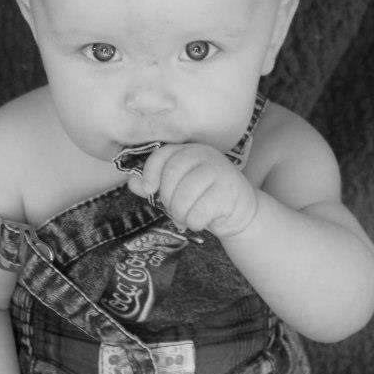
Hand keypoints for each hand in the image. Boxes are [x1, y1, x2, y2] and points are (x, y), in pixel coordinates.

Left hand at [128, 143, 257, 238]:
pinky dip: (195, 222)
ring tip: (187, 218)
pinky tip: (201, 222)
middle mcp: (205, 155)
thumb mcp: (178, 189)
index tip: (151, 190)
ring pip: (184, 196)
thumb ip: (155, 185)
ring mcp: (219, 171)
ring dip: (181, 215)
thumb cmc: (204, 199)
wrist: (240, 212)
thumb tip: (133, 182)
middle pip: (171, 175)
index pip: (162, 155)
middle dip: (168, 200)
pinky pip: (199, 211)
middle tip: (175, 211)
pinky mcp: (229, 191)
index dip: (150, 173)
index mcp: (189, 151)